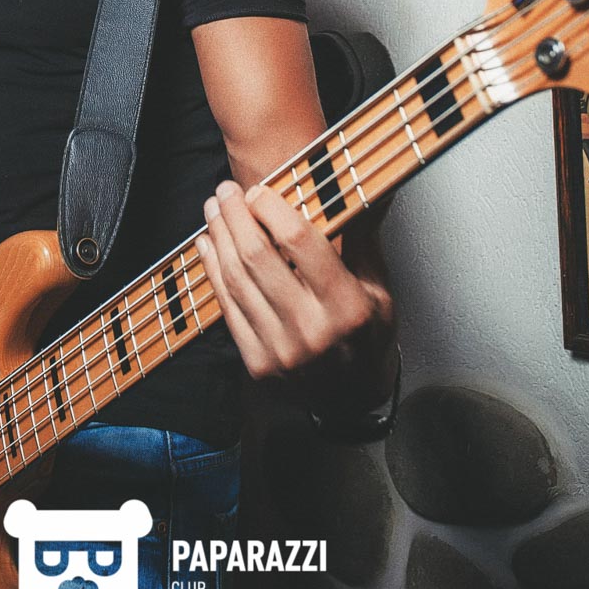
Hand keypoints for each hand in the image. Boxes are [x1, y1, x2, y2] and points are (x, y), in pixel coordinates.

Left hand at [196, 180, 384, 379]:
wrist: (353, 399)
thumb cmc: (367, 335)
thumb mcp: (379, 287)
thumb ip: (362, 236)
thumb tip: (369, 189)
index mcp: (347, 307)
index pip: (300, 243)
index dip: (272, 209)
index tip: (259, 190)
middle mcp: (312, 330)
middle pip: (258, 257)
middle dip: (236, 216)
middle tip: (225, 190)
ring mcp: (281, 350)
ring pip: (236, 279)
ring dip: (220, 237)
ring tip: (213, 210)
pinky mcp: (257, 363)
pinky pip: (227, 306)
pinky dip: (213, 270)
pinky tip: (209, 244)